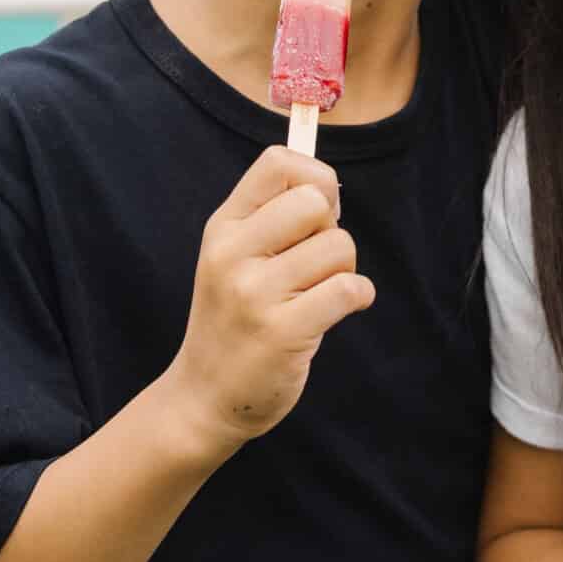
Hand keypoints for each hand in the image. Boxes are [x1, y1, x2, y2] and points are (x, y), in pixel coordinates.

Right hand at [164, 146, 373, 451]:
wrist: (204, 398)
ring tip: (317, 294)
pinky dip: (358, 297)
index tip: (315, 214)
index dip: (314, 179)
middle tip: (316, 263)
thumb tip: (327, 184)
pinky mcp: (283, 332)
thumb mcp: (233, 258)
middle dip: (332, 228)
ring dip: (344, 270)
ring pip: (339, 246)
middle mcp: (233, 254)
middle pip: (314, 201)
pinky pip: (349, 289)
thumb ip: (271, 218)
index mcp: (223, 227)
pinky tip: (335, 312)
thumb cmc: (234, 320)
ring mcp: (254, 293)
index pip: (278, 163)